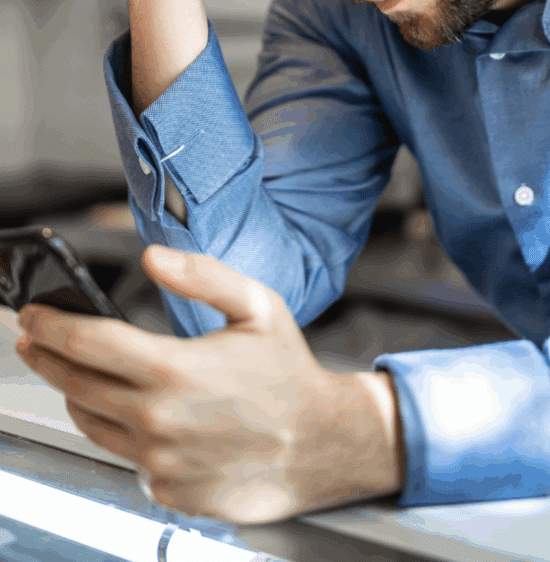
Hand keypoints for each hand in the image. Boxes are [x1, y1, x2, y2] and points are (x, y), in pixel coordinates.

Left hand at [14, 244, 403, 523]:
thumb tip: (152, 258)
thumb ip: (203, 276)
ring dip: (76, 393)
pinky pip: (125, 456)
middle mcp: (158, 419)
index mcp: (175, 369)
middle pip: (75, 383)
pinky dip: (122, 431)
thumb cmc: (289, 373)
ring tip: (79, 373)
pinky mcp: (166, 489)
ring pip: (92, 422)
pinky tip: (141, 413)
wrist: (319, 444)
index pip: (89, 342)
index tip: (32, 313)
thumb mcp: (258, 306)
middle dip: (47, 356)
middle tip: (34, 338)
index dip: (52, 324)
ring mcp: (159, 461)